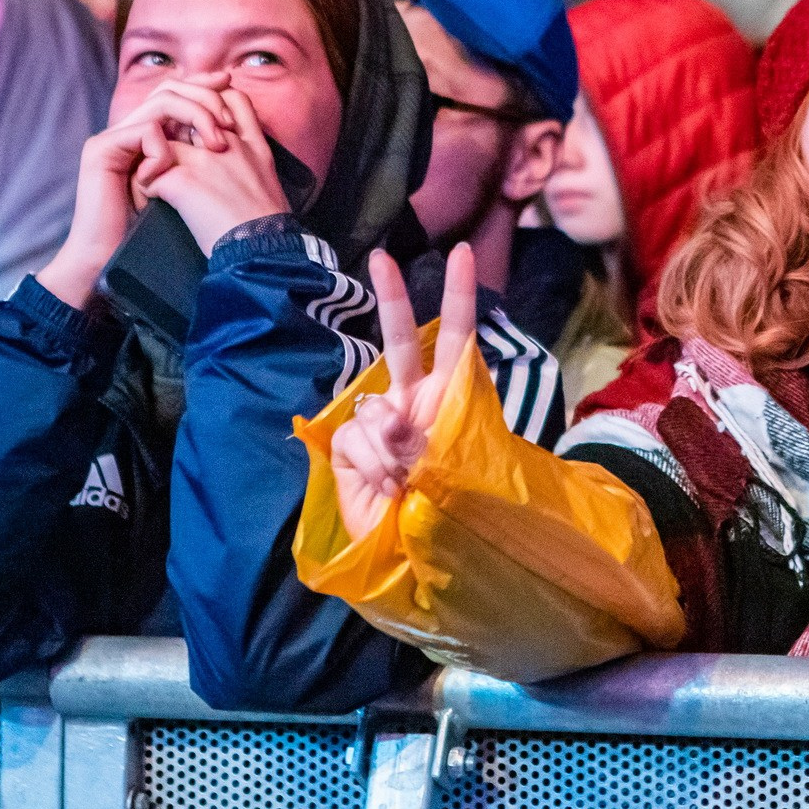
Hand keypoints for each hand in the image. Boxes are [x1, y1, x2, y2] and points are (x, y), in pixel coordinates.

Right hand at [36, 75, 240, 307]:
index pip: (176, 92)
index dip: (204, 84)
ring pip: (162, 102)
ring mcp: (113, 137)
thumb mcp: (188, 186)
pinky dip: (165, 149)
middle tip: (228, 123)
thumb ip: (200, 156)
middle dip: (205, 97)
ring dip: (196, 117)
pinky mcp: (101, 149)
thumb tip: (234, 130)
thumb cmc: (154, 231)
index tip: (231, 82)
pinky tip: (172, 174)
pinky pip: (145, 130)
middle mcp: (129, 129)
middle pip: (169, 89)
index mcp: (147, 134)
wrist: (108, 258)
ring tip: (215, 145)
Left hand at [143, 86, 290, 254]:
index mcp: (253, 144)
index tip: (196, 122)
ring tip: (152, 181)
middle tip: (158, 150)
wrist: (262, 252)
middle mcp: (229, 144)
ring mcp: (205, 159)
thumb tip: (230, 164)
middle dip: (170, 128)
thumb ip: (250, 160)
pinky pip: (149, 174)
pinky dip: (145, 188)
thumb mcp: (269, 182)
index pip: (231, 99)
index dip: (210, 102)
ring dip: (152, 159)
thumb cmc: (267, 229)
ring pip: (161, 141)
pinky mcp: (185, 181)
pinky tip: (150, 203)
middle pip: (189, 112)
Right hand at [329, 244, 479, 541]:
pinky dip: (372, 467)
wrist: (412, 555)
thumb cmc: (447, 510)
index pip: (456, 339)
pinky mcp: (346, 446)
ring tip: (407, 483)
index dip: (458, 297)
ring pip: (376, 411)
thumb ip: (420, 435)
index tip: (463, 253)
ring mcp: (377, 423)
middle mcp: (412, 401)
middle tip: (381, 258)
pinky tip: (383, 489)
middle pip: (399, 342)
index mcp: (449, 397)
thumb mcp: (451, 468)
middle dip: (391, 300)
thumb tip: (383, 419)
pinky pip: (355, 440)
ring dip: (393, 451)